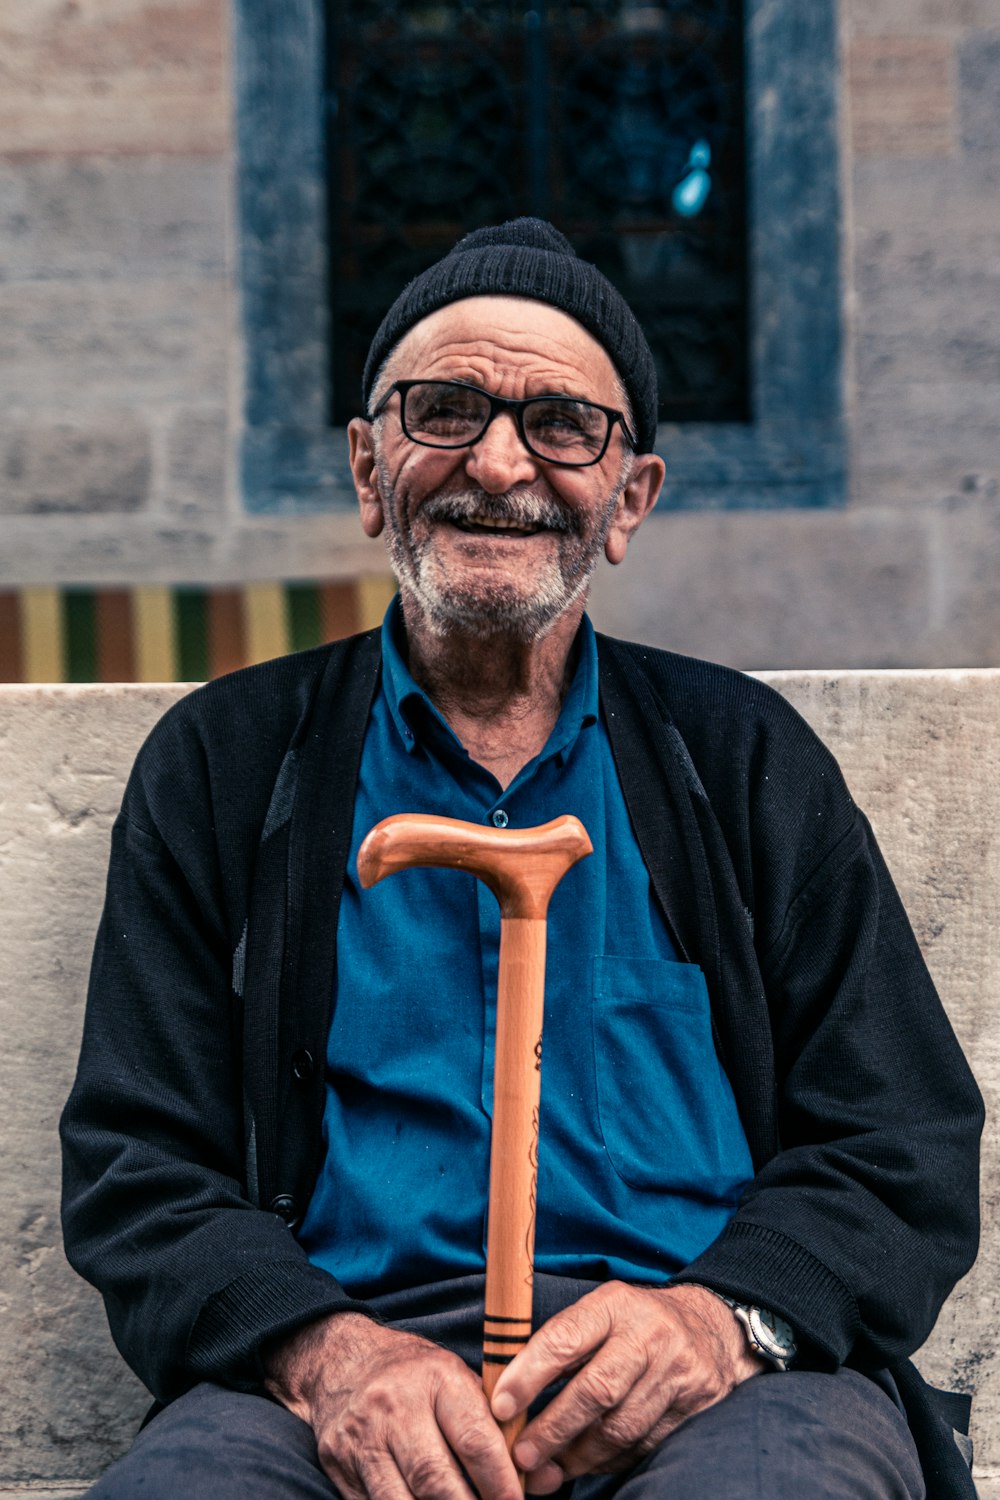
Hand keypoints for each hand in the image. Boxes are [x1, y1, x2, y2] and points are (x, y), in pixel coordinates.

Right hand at [264, 1312, 521, 1499]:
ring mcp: (363, 1437)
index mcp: (437, 1377)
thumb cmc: (415, 1375)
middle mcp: (396, 1405)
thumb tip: (538, 1477)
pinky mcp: (339, 1464)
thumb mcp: (456, 1379)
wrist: (341, 1360)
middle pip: (437, 1480)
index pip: (475, 1441)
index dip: (501, 1483)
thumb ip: (494, 1425)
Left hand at [490, 1282, 765, 1492]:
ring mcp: (676, 1371)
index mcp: (615, 1304)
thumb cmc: (637, 1322)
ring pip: (620, 1427)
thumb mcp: (602, 1312)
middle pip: (595, 1391)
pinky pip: (644, 1444)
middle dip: (552, 1429)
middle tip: (520, 1456)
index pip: (566, 1337)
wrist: (712, 1327)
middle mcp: (649, 1334)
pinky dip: (609, 1460)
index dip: (529, 1374)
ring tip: (546, 1471)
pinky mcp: (695, 1405)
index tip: (501, 1405)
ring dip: (577, 1456)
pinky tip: (585, 1465)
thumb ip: (562, 1344)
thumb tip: (509, 1394)